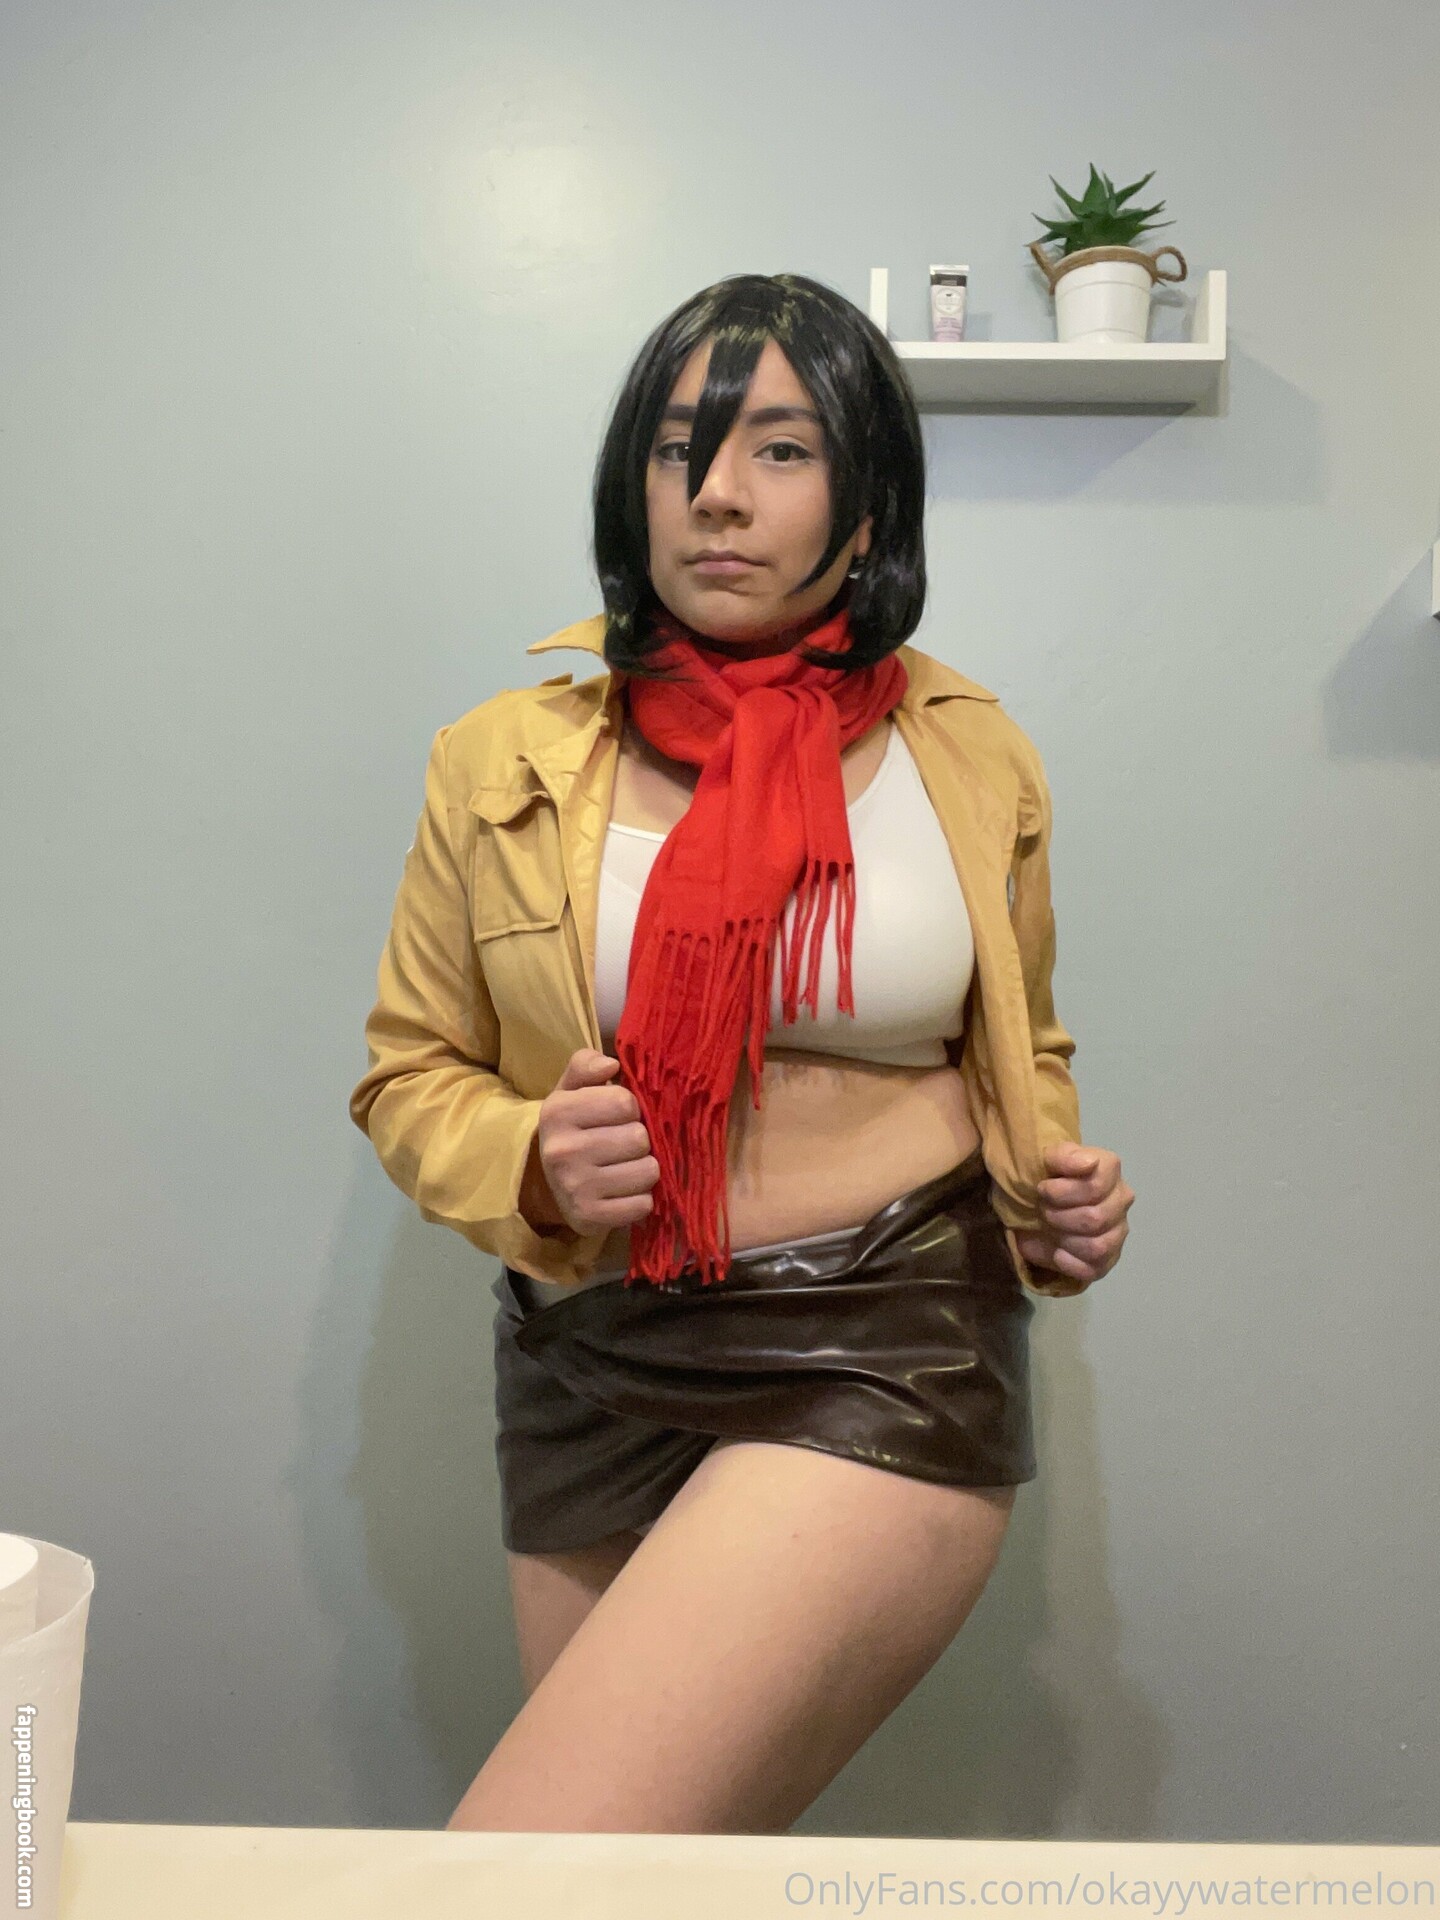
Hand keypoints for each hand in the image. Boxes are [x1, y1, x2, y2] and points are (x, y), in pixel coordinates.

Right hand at [525, 1049, 659, 1236]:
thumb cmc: (572, 1128)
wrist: (547, 1183)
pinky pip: (643, 1205)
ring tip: (626, 1167)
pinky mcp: (589, 1218)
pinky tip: (623, 1192)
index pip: (625, 1102)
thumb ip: (586, 1064)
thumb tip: (611, 1064)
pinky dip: (640, 1198)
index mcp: (557, 1112)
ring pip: (648, 1172)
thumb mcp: (571, 1090)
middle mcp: (562, 1151)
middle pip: (639, 1138)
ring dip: (644, 1169)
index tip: (618, 1116)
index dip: (630, 1108)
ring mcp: (575, 1188)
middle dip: (640, 1140)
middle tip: (624, 1145)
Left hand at [1012, 1142, 1132, 1285]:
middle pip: (1095, 1219)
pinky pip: (1095, 1269)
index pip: (1095, 1186)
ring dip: (1065, 1240)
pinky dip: (1071, 1264)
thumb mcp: (1047, 1158)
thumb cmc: (1047, 1176)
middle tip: (1042, 1211)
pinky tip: (1057, 1253)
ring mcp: (1118, 1231)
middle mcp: (1121, 1200)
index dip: (1062, 1192)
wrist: (1040, 1200)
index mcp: (1110, 1170)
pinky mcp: (1108, 1258)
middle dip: (1059, 1217)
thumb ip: (1064, 1156)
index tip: (1042, 1189)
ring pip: (1098, 1246)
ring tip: (1049, 1230)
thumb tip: (1088, 1164)